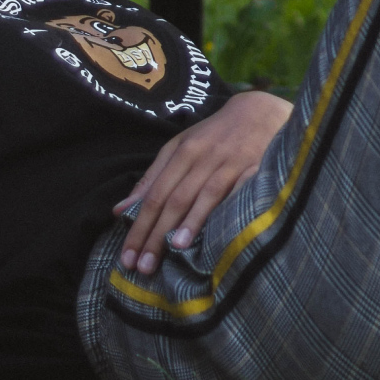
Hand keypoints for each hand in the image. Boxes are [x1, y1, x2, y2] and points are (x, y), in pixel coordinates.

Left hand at [114, 89, 291, 274]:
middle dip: (157, 234)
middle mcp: (203, 157)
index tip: (127, 257)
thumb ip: (152, 179)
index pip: (154, 195)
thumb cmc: (213, 135)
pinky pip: (240, 192)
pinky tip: (220, 231)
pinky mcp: (256, 168)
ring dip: (189, 223)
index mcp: (181, 152)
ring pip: (205, 195)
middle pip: (175, 199)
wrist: (259, 111)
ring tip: (174, 250)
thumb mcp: (179, 148)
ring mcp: (231, 162)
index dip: (139, 227)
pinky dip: (228, 210)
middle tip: (143, 267)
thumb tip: (119, 211)